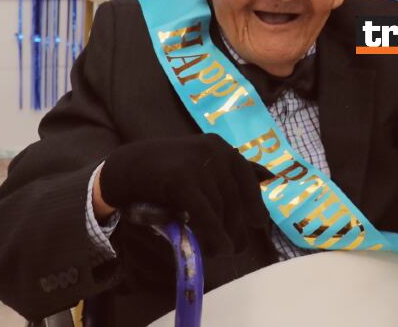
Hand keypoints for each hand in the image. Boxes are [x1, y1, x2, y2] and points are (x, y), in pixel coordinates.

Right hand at [99, 135, 272, 255]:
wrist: (127, 168)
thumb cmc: (167, 170)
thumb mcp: (202, 163)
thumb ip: (232, 170)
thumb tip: (270, 175)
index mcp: (221, 147)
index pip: (246, 177)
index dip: (254, 202)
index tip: (260, 223)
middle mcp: (214, 150)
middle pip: (235, 197)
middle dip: (237, 226)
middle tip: (236, 248)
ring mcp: (198, 163)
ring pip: (220, 209)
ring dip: (223, 234)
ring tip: (220, 250)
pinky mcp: (182, 179)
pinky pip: (205, 213)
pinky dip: (213, 234)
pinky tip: (217, 248)